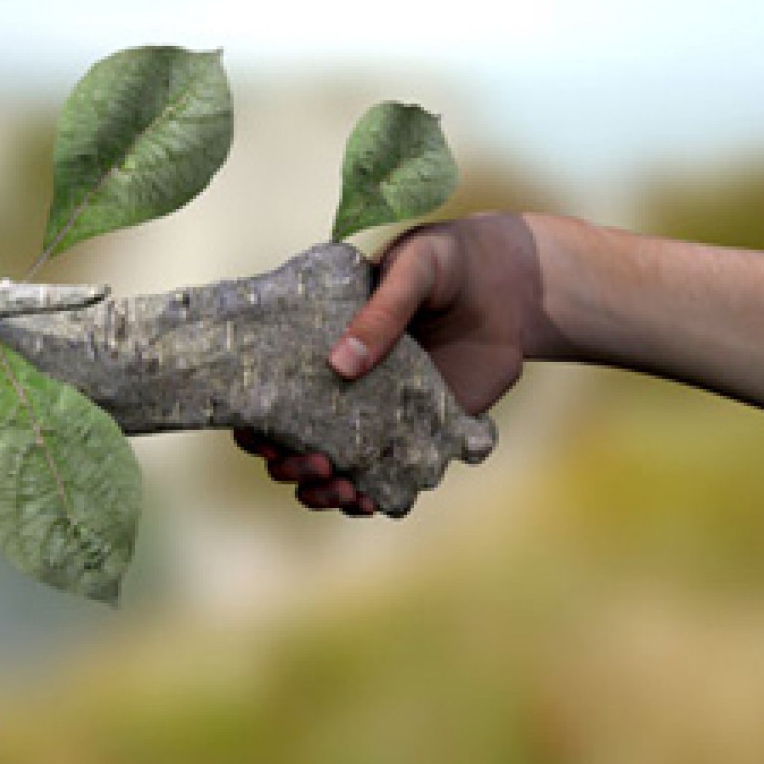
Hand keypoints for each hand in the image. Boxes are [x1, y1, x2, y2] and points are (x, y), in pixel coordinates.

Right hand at [234, 212, 545, 514]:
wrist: (509, 285)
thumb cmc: (447, 263)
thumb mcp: (413, 269)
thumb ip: (381, 312)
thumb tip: (341, 365)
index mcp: (321, 344)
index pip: (271, 390)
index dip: (254, 420)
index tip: (258, 434)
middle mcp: (342, 386)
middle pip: (291, 442)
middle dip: (287, 464)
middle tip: (311, 461)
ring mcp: (380, 414)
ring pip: (334, 469)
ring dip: (323, 491)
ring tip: (341, 487)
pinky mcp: (421, 433)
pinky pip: (388, 476)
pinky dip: (373, 497)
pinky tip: (370, 501)